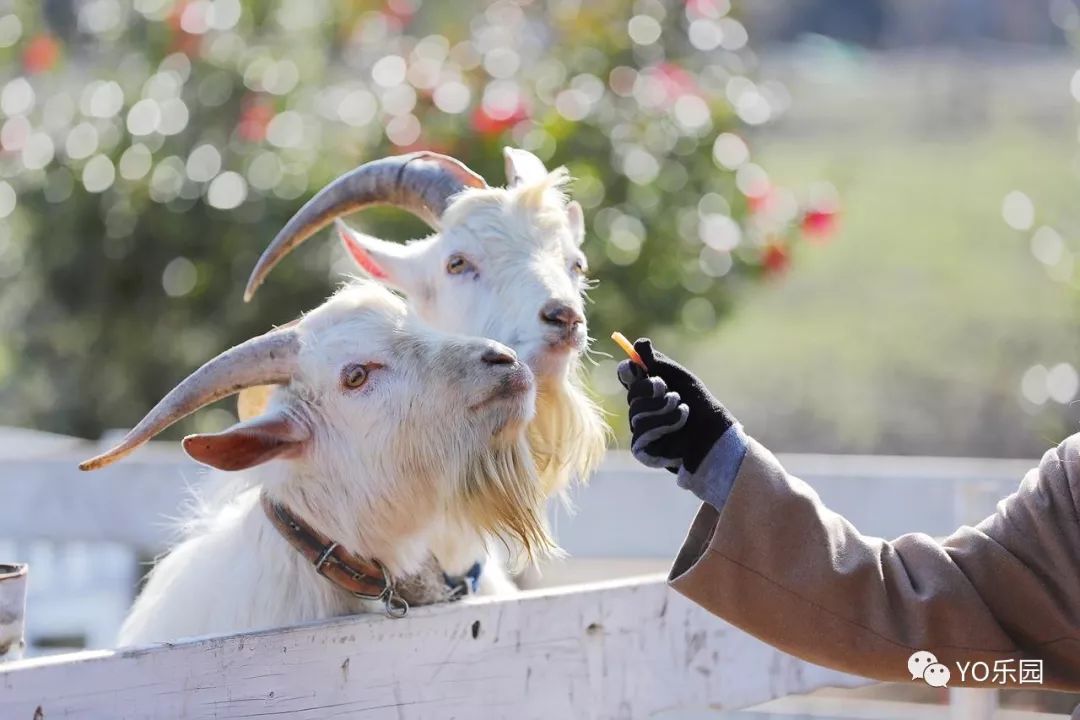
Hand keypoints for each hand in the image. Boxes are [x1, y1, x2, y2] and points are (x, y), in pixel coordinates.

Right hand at [617, 338, 735, 473]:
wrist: (714, 432)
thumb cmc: (699, 404)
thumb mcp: (679, 377)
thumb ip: (657, 361)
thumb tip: (639, 343)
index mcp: (648, 388)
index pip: (627, 376)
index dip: (628, 371)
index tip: (638, 368)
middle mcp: (641, 407)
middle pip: (631, 394)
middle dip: (651, 390)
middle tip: (670, 391)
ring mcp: (641, 428)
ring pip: (636, 413)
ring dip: (663, 409)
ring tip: (682, 409)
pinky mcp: (643, 447)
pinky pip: (641, 432)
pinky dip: (663, 424)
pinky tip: (680, 424)